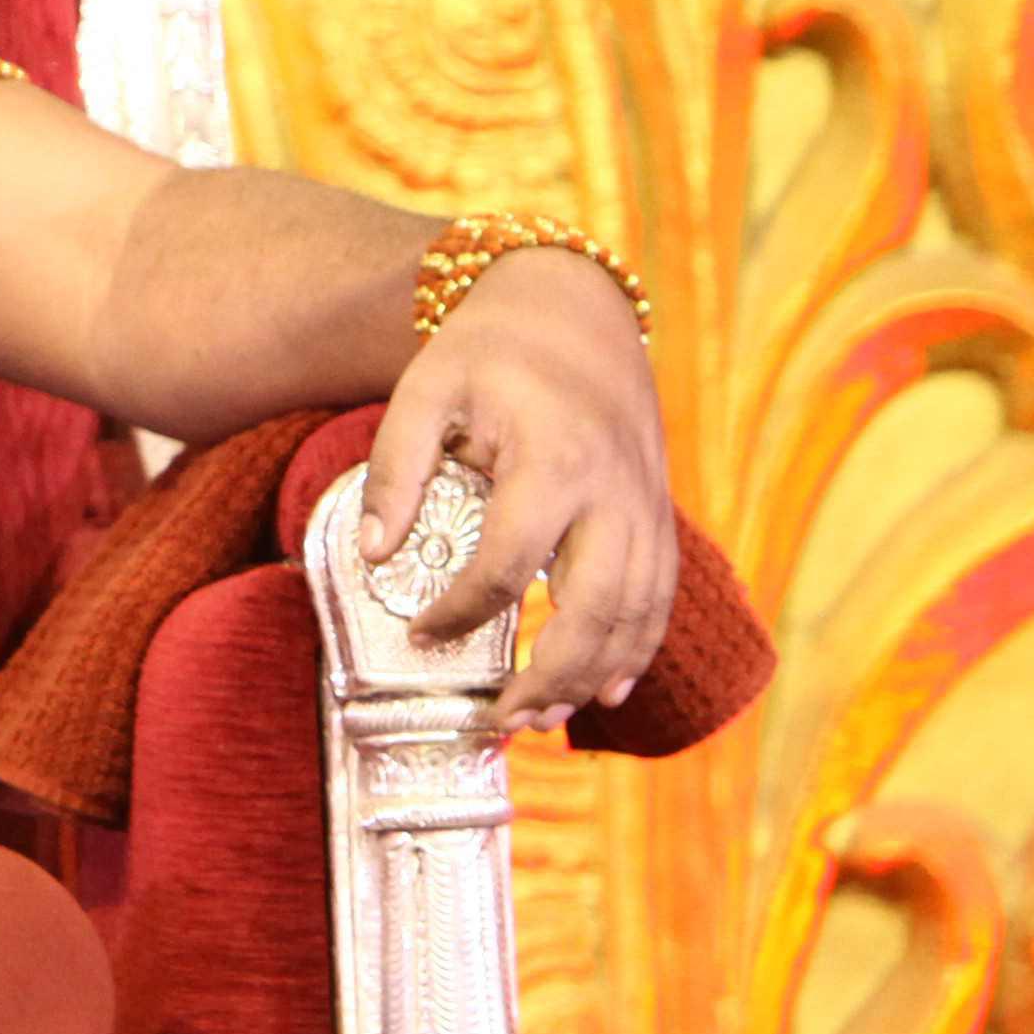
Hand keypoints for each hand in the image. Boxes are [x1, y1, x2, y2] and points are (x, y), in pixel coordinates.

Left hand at [366, 252, 675, 736]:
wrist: (574, 309)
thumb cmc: (488, 353)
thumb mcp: (423, 391)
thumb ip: (395, 472)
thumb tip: (372, 556)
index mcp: (552, 460)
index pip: (507, 564)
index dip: (461, 613)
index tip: (420, 637)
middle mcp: (614, 491)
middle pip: (595, 608)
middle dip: (550, 677)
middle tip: (498, 724)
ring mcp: (647, 506)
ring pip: (638, 614)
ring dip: (594, 678)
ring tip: (540, 724)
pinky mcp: (660, 514)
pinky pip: (661, 597)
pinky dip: (637, 650)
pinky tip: (604, 691)